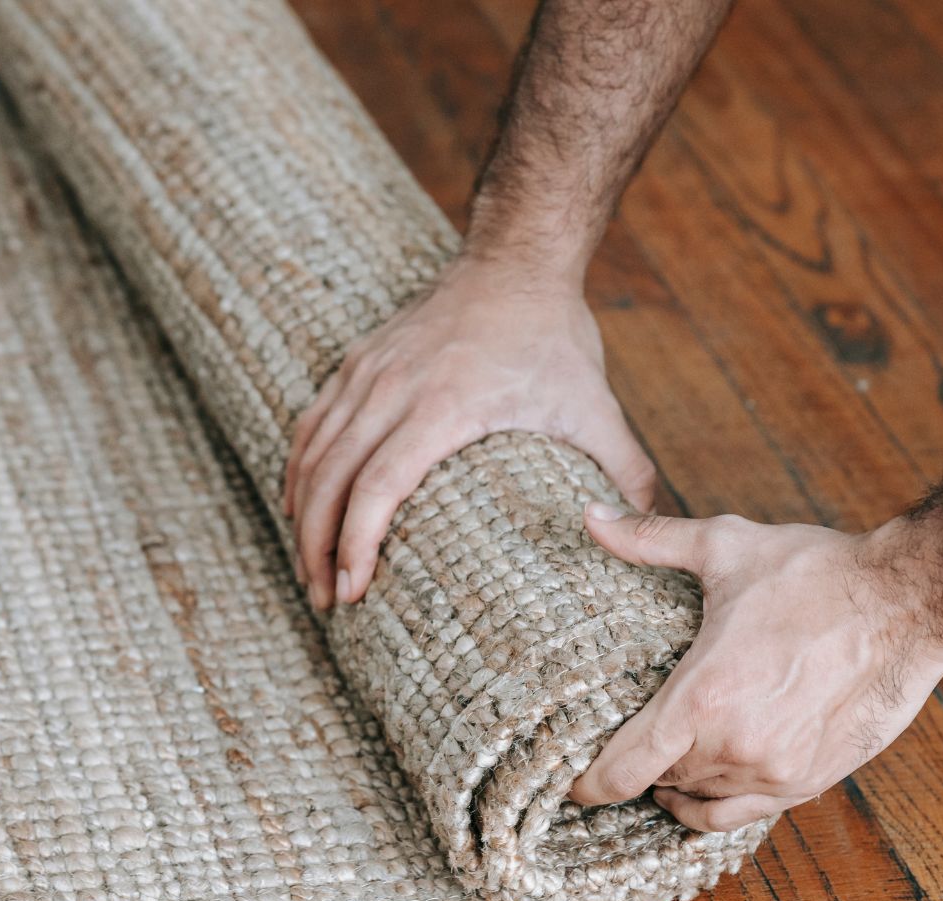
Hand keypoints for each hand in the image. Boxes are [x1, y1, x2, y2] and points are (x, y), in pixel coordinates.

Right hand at [283, 255, 656, 610]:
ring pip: (312, 455)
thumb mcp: (595, 405)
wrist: (516, 259)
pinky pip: (311, 426)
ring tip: (309, 571)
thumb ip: (625, 471)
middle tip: (327, 599)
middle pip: (330, 479)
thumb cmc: (555, 336)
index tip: (354, 588)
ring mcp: (366, 374)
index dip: (356, 543)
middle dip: (318, 548)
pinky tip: (297, 508)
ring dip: (301, 517)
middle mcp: (392, 389)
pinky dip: (298, 472)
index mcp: (443, 405)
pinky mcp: (355, 364)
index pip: (378, 485)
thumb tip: (645, 534)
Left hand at [566, 505, 942, 831]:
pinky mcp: (812, 779)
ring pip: (702, 797)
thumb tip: (590, 514)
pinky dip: (717, 804)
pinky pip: (746, 814)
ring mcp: (776, 770)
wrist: (908, 601)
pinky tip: (703, 786)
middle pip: (659, 780)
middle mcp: (735, 746)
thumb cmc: (816, 573)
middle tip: (616, 753)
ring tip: (659, 767)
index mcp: (702, 698)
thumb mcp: (726, 547)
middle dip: (636, 769)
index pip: (624, 768)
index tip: (571, 784)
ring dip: (678, 784)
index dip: (589, 784)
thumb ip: (651, 538)